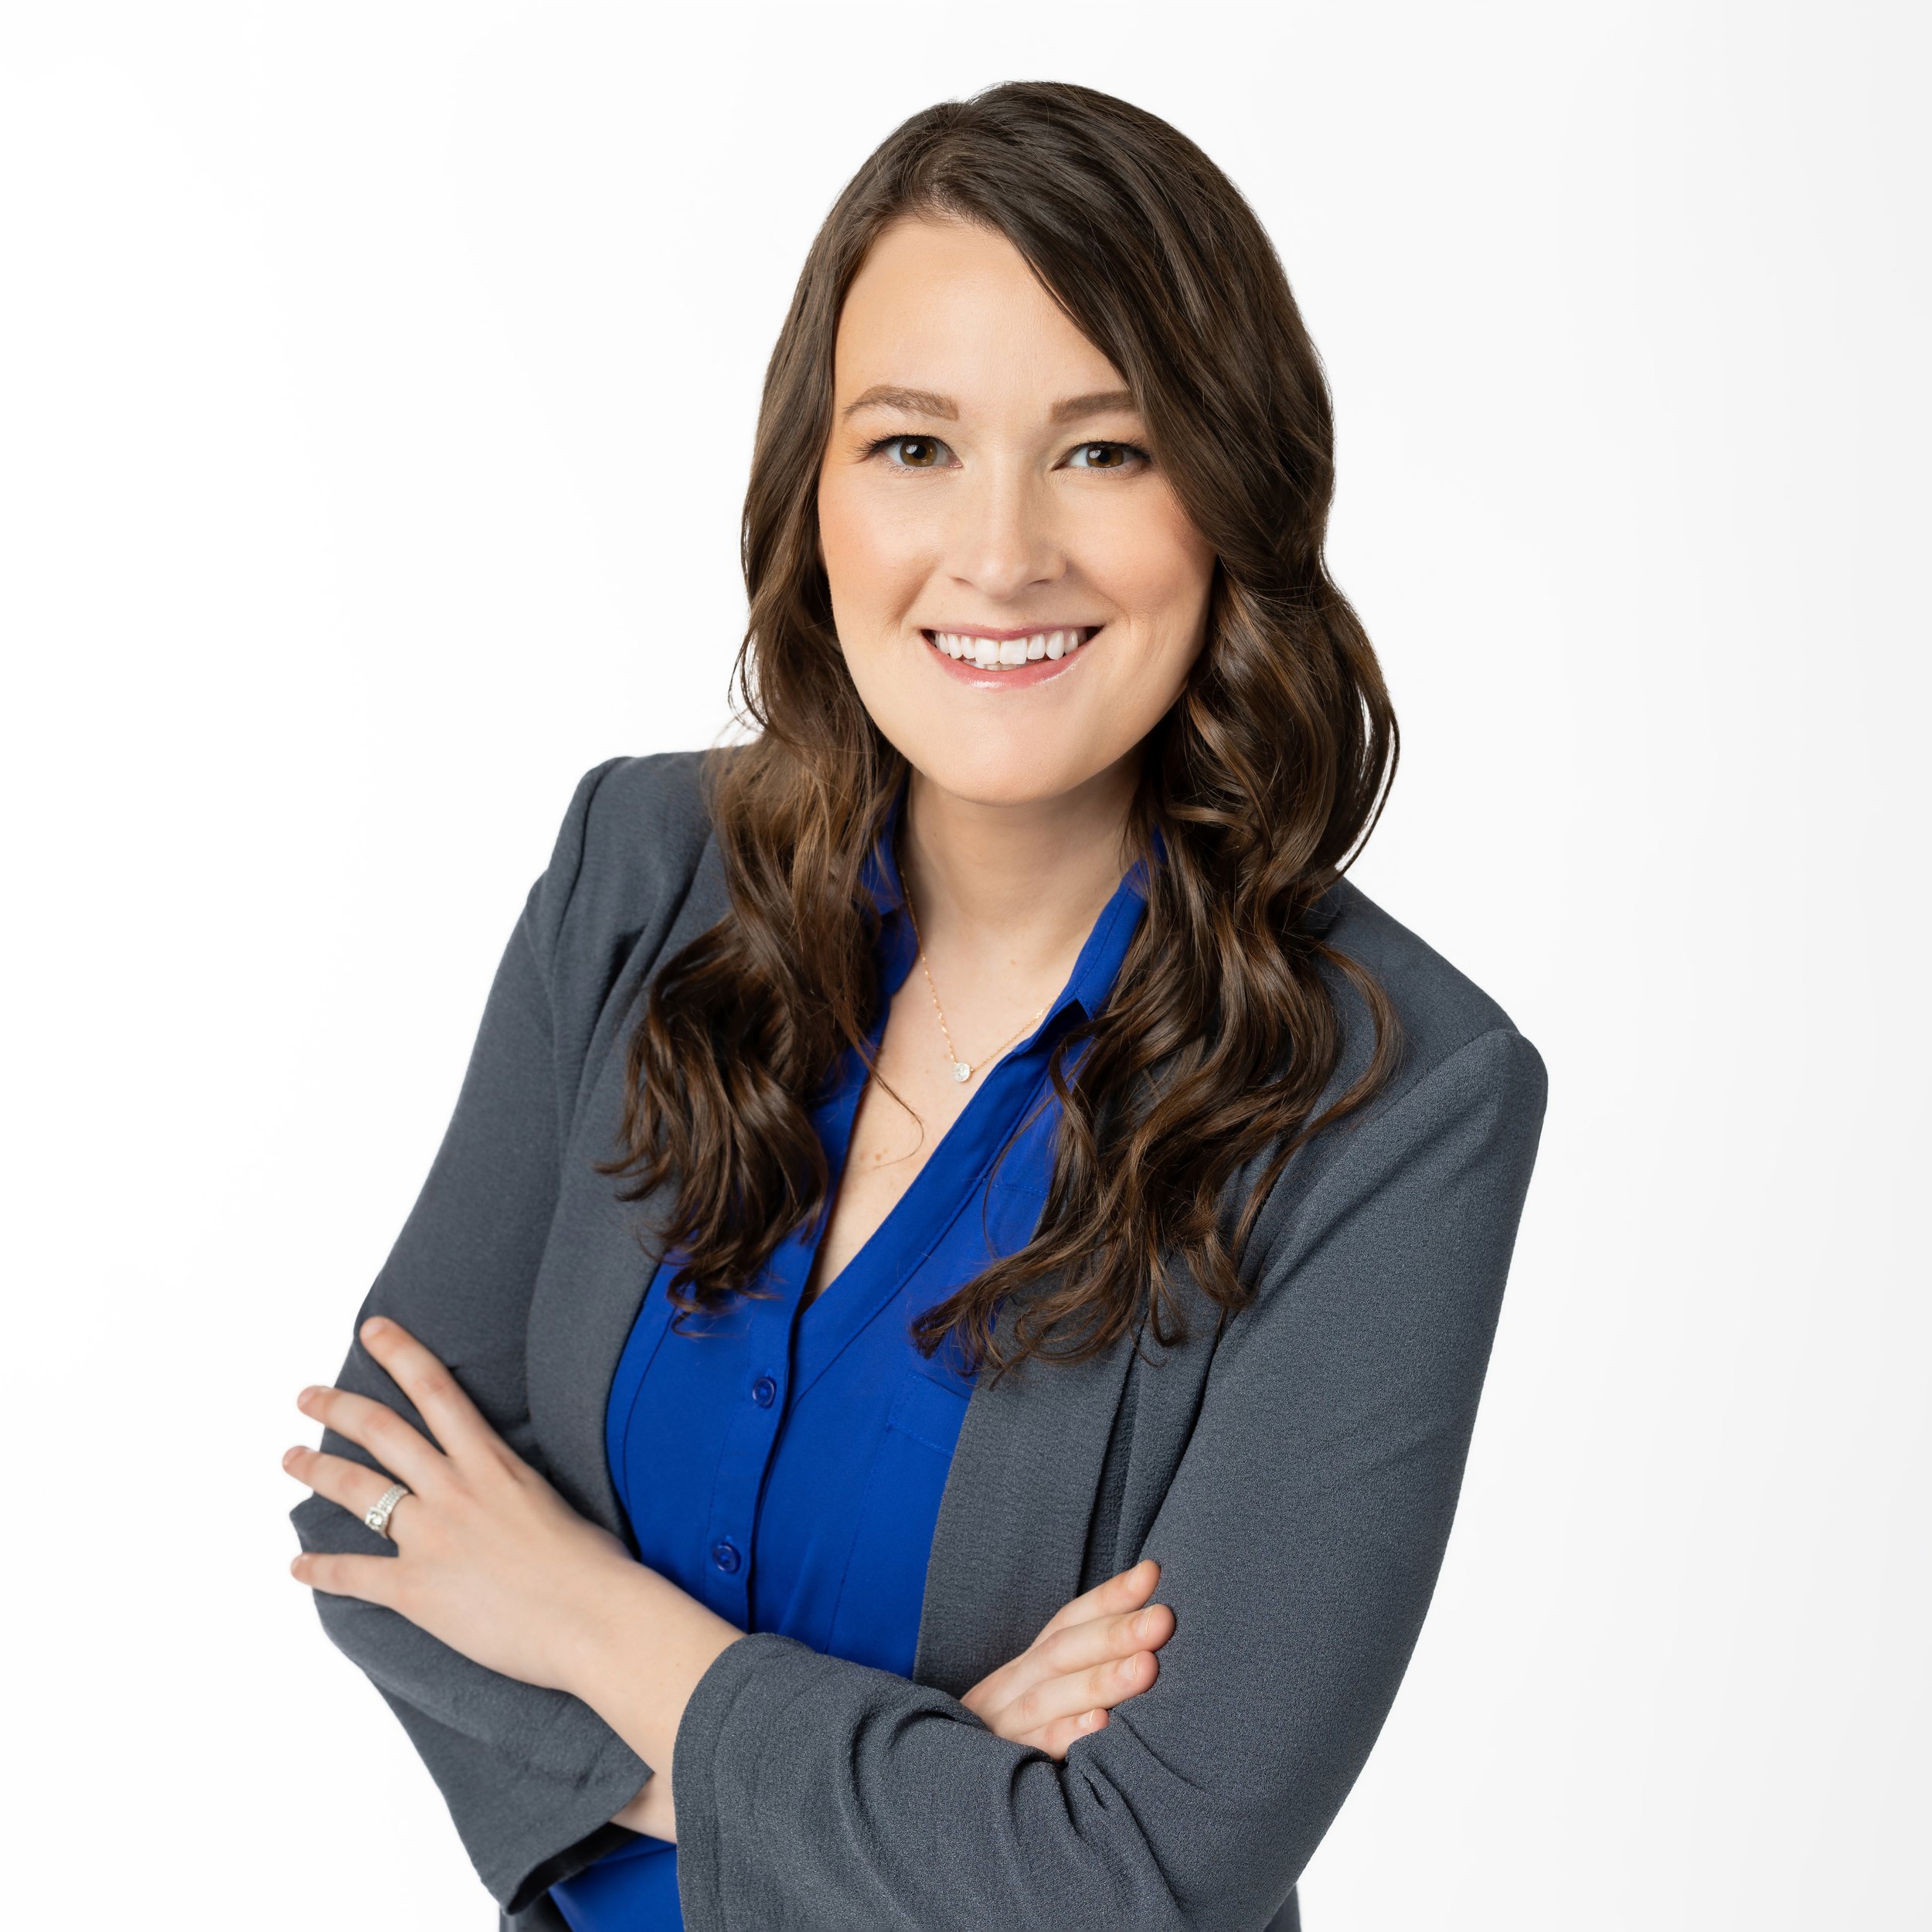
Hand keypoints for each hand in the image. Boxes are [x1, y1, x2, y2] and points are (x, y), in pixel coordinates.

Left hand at [283, 1316, 638, 1695]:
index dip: (399, 1353)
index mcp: (491, 1461)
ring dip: (316, 1469)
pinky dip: (319, 1568)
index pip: (436, 1390)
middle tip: (307, 1395)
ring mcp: (430, 1536)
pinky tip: (297, 1565)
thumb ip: (513, 1488)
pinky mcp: (415, 1588)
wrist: (592, 1617)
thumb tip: (502, 1492)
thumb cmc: (590, 1564)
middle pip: (382, 1431)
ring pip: (357, 1489)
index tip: (371, 1329)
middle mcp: (453, 1488)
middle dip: (337, 1406)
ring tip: (290, 1458)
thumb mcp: (550, 1500)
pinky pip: (353, 1573)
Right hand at [960, 1558, 1174, 1758]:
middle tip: (1164, 1619)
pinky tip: (1101, 1725)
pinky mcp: (1001, 1771)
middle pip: (1062, 1652)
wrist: (934, 1791)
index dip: (1109, 1597)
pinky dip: (1067, 1735)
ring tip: (1147, 1667)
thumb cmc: (1010, 1743)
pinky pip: (1035, 1751)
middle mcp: (1011, 1689)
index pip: (1068, 1622)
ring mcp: (1003, 1728)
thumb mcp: (1036, 1698)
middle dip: (1115, 1633)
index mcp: (1025, 1668)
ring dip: (1100, 1680)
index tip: (1153, 1573)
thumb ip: (1078, 1671)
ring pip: (1051, 1698)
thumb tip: (1144, 1640)